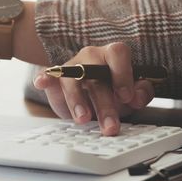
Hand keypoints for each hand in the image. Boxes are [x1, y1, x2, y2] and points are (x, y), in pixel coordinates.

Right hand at [33, 43, 154, 135]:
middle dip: (104, 103)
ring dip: (77, 99)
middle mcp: (91, 57)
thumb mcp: (130, 95)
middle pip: (95, 73)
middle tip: (110, 126)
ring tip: (83, 119)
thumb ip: (140, 93)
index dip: (122, 74)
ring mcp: (71, 66)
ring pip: (71, 78)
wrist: (90, 96)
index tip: (126, 96)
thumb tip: (136, 96)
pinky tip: (41, 82)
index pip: (118, 54)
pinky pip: (48, 74)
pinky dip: (44, 77)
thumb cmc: (112, 92)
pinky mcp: (55, 78)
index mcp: (112, 56)